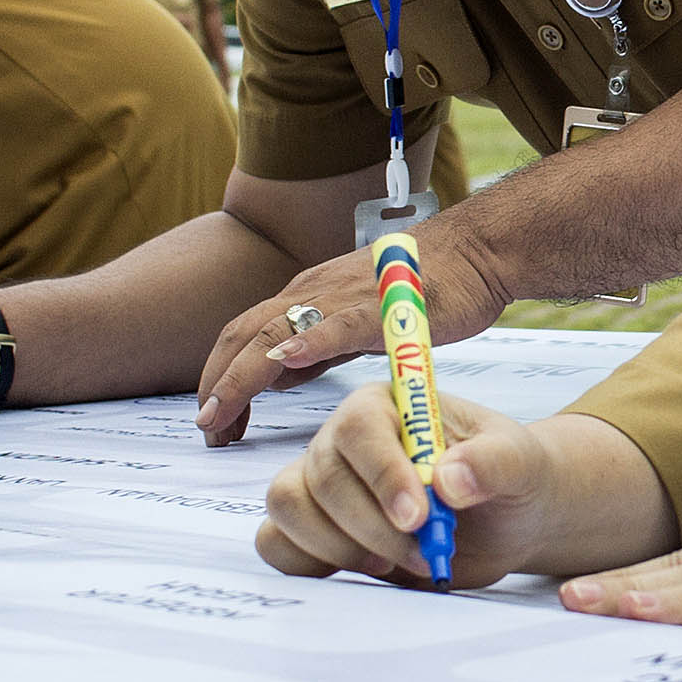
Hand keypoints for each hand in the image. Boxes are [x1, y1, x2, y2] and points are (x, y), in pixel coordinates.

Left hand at [196, 230, 512, 446]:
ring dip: (241, 376)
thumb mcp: (355, 324)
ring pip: (276, 334)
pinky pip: (336, 325)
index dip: (220, 378)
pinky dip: (307, 344)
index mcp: (306, 297)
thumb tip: (280, 374)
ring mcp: (343, 298)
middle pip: (243, 337)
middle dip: (216, 384)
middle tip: (206, 430)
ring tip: (220, 413)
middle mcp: (312, 292)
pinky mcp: (380, 307)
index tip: (214, 422)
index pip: (244, 339)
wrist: (476, 252)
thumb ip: (317, 349)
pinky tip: (287, 363)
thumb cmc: (426, 288)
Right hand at [258, 392, 671, 589]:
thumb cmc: (510, 478)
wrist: (506, 519)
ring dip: (341, 547)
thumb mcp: (520, 464)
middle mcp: (343, 439)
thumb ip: (494, 462)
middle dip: (373, 526)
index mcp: (386, 404)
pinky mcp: (315, 528)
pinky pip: (276, 542)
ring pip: (289, 507)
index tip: (420, 517)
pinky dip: (309, 563)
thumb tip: (449, 479)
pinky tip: (365, 569)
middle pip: (322, 477)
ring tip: (400, 560)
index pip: (358, 429)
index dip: (382, 475)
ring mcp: (321, 484)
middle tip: (426, 552)